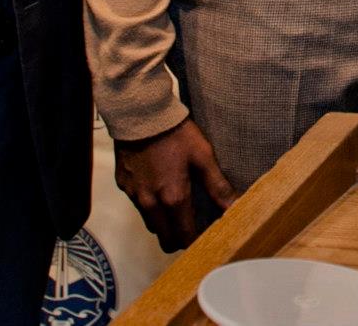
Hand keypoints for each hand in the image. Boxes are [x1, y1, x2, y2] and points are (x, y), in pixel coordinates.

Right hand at [114, 117, 236, 251]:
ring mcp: (134, 196)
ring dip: (164, 223)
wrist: (141, 115)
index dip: (196, 241)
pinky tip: (159, 187)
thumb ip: (218, 186)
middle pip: (165, 239)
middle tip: (193, 225)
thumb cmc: (176, 134)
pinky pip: (138, 206)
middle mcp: (151, 204)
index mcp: (173, 199)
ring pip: (151, 224)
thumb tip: (234, 208)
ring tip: (178, 207)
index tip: (206, 236)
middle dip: (180, 238)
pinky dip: (150, 205)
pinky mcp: (123, 186)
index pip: (184, 238)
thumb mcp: (203, 157)